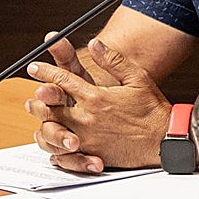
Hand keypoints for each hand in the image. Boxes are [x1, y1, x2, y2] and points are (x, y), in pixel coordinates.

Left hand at [25, 38, 170, 171]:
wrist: (164, 140)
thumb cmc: (152, 110)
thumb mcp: (136, 77)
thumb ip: (112, 60)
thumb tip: (94, 44)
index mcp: (96, 97)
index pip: (62, 80)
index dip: (45, 72)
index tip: (35, 67)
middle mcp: (87, 117)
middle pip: (51, 106)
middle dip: (39, 97)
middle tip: (34, 92)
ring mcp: (86, 137)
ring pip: (52, 129)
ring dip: (43, 121)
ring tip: (40, 116)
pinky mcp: (90, 153)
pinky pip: (63, 151)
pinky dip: (54, 146)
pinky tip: (54, 141)